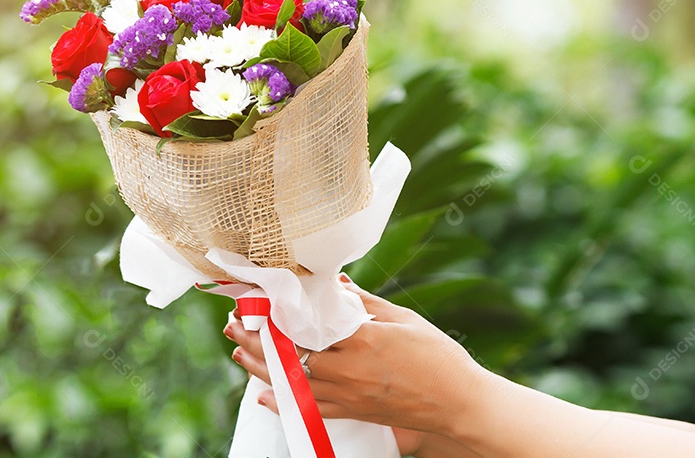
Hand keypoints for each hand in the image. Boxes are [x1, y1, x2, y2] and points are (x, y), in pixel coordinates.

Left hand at [223, 275, 492, 438]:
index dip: (277, 313)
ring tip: (237, 352)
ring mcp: (350, 394)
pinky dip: (284, 401)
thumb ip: (366, 303)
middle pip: (292, 352)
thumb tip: (337, 283)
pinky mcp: (354, 412)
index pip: (308, 323)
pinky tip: (262, 395)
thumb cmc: (438, 356)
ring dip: (262, 367)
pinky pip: (310, 408)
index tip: (256, 302)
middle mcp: (350, 368)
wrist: (460, 404)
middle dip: (259, 339)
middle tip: (234, 324)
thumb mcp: (403, 319)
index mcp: (362, 339)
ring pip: (294, 381)